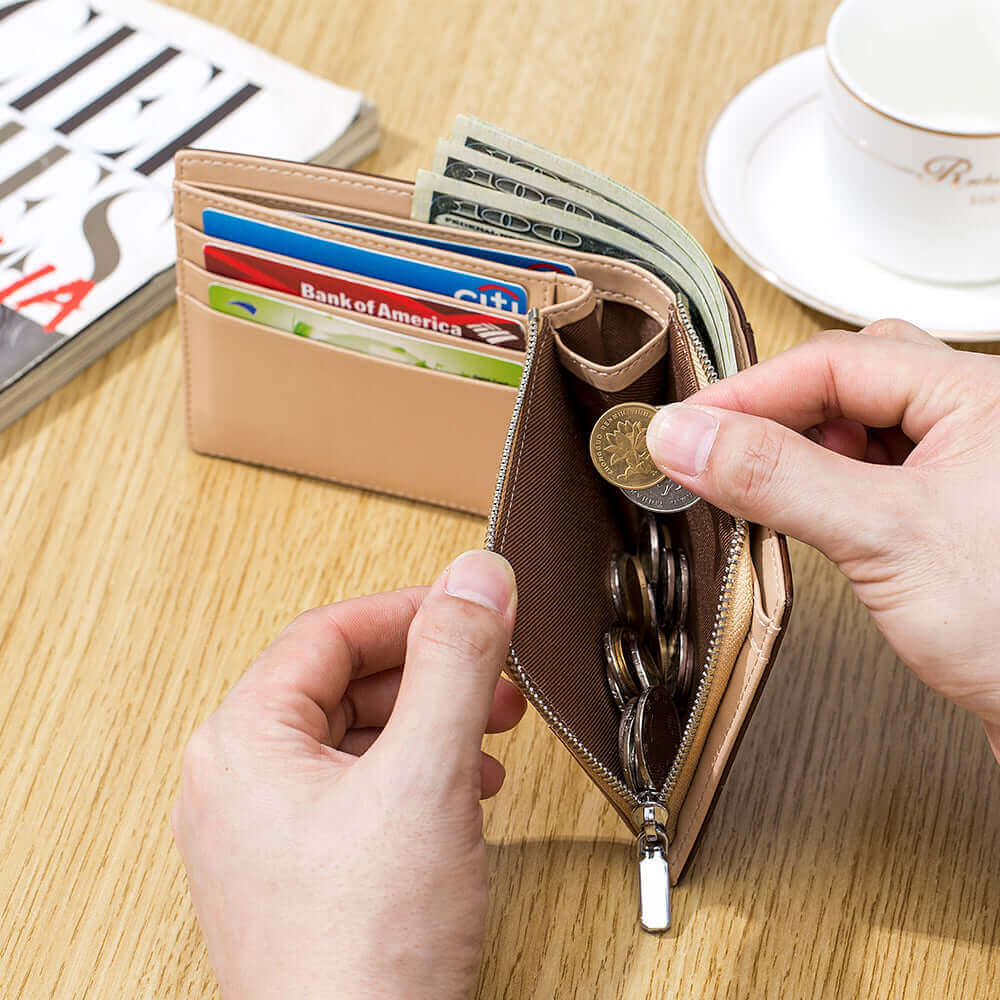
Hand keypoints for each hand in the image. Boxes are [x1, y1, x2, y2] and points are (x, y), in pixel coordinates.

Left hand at [172, 549, 523, 999]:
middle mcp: (237, 786)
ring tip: (489, 735)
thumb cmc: (365, 955)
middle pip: (342, 684)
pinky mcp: (298, 877)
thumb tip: (477, 576)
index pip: (327, 635)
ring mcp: (263, 837)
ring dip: (429, 724)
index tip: (470, 607)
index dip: (408, 611)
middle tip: (492, 675)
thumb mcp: (426, 776)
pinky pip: (358, 793)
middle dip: (430, 673)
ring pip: (355, 739)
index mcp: (241, 745)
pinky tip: (463, 794)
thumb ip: (455, 662)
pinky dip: (416, 776)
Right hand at [645, 320, 999, 758]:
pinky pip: (866, 474)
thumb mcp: (882, 536)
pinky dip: (821, 485)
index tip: (687, 429)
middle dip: (776, 413)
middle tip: (718, 447)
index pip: (835, 362)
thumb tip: (687, 437)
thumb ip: (776, 478)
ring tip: (756, 482)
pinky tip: (801, 510)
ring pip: (856, 427)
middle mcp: (974, 421)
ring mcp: (960, 468)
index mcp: (979, 395)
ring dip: (797, 450)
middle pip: (847, 382)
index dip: (749, 393)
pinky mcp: (943, 514)